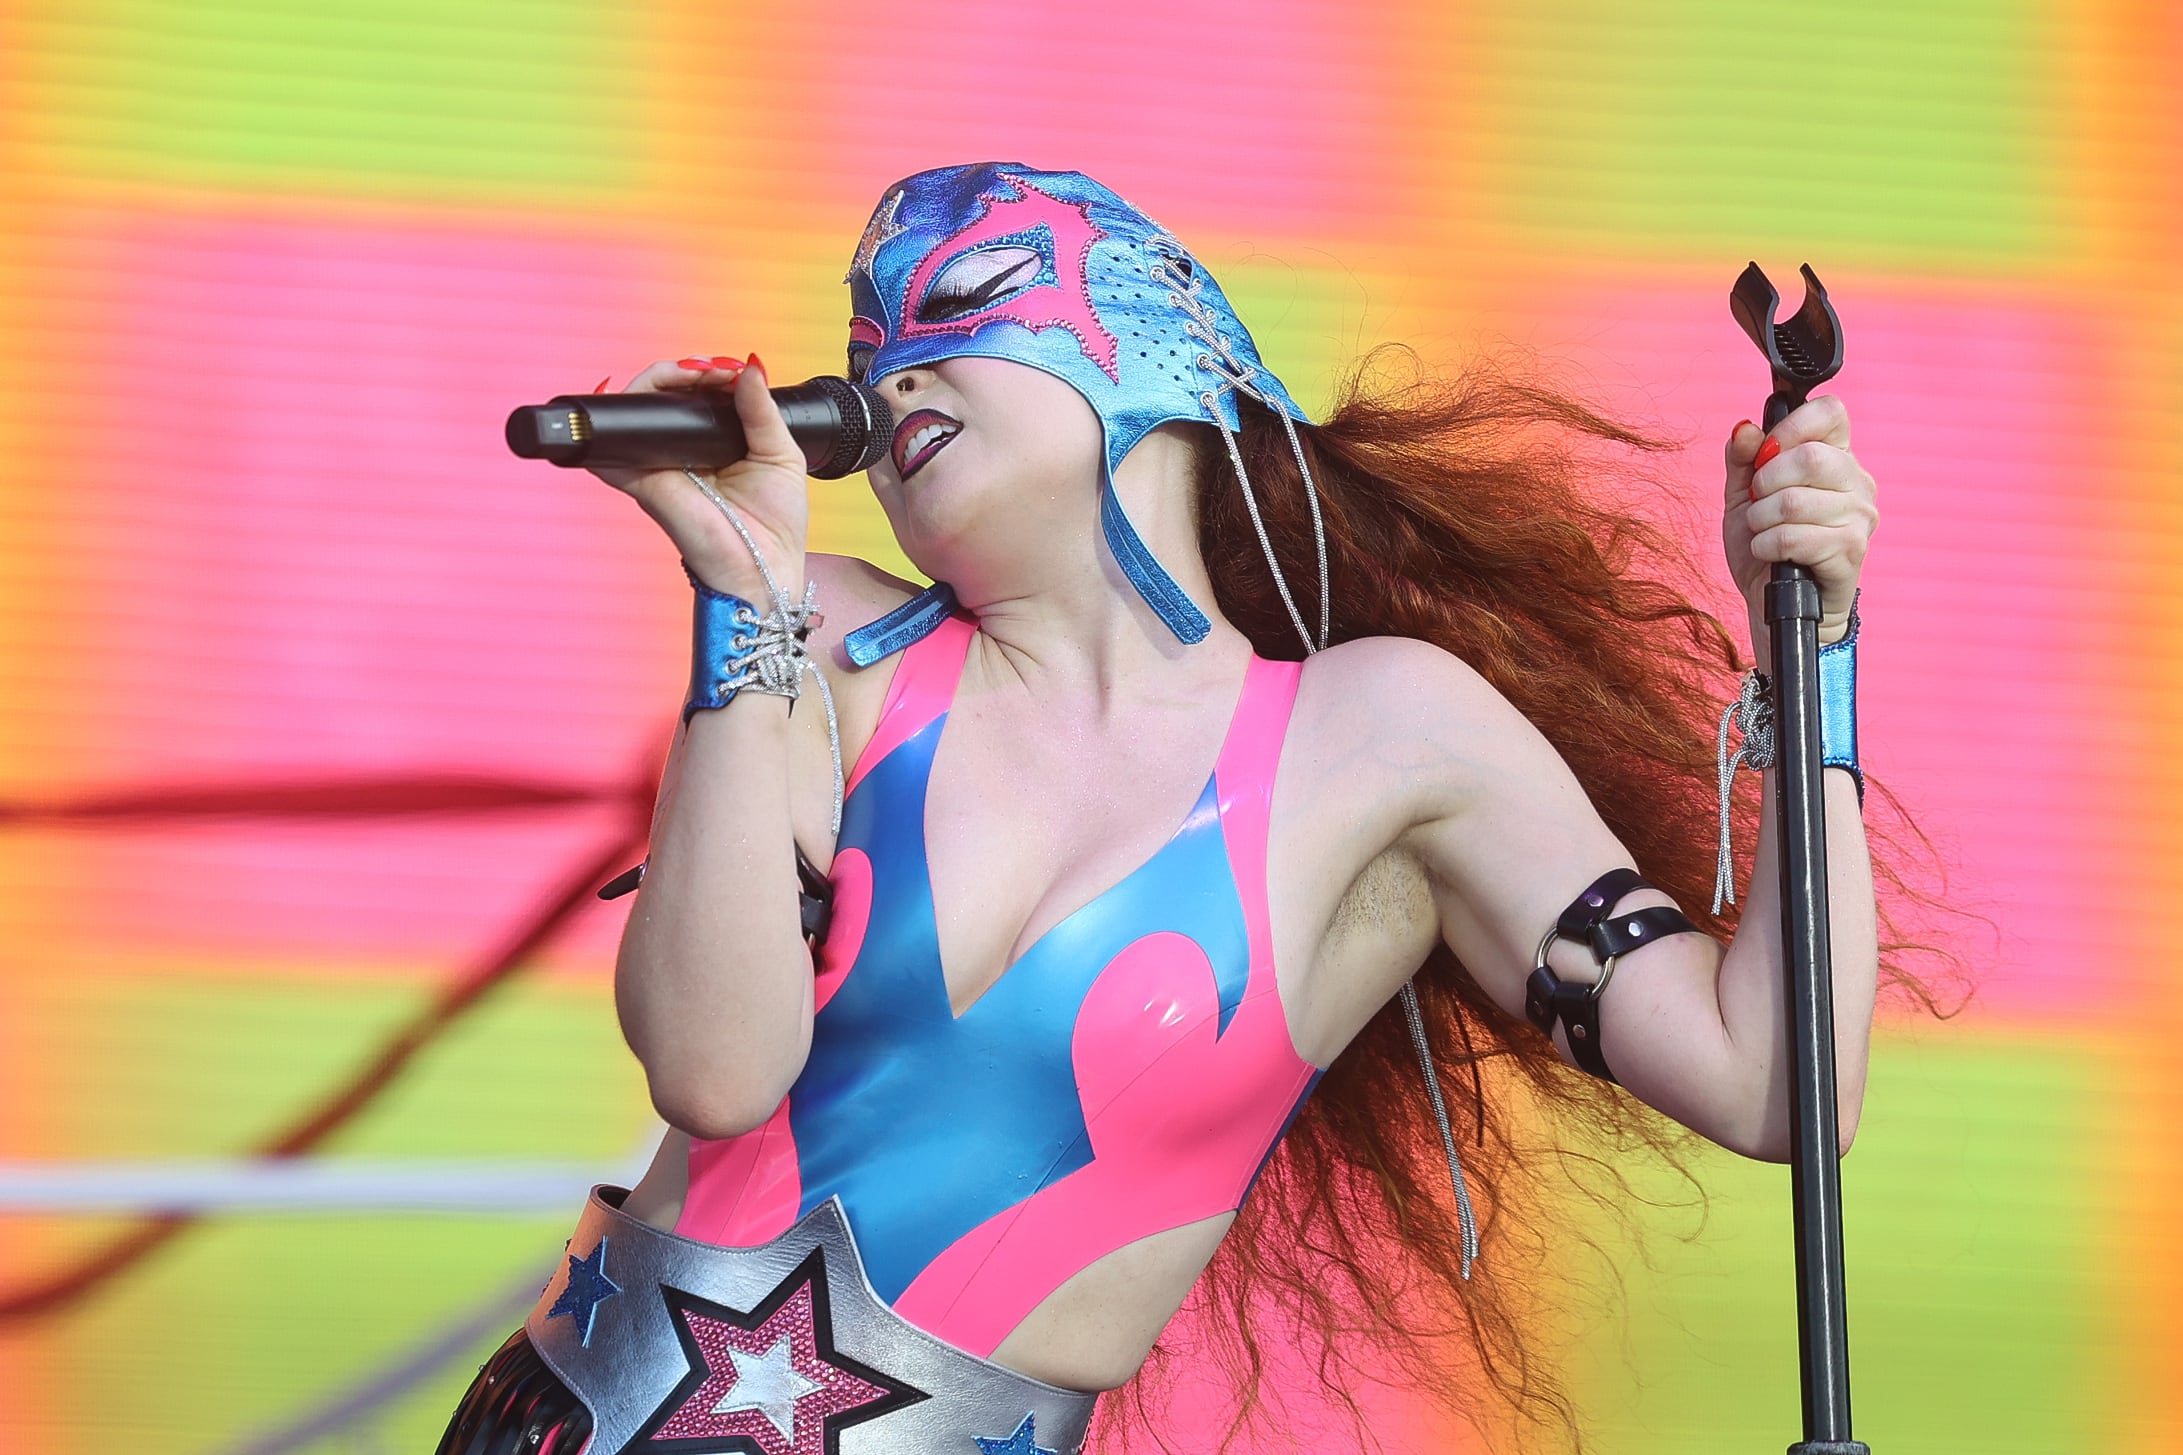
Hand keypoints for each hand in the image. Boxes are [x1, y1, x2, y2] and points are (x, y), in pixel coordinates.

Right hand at [590, 355, 810, 599]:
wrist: (765, 568)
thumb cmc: (775, 525)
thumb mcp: (780, 453)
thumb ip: (761, 409)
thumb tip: (750, 365)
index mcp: (711, 444)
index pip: (695, 395)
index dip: (707, 373)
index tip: (731, 371)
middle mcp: (680, 452)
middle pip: (662, 395)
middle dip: (683, 370)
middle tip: (713, 372)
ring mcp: (658, 465)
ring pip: (635, 408)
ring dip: (657, 379)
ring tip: (693, 375)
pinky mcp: (643, 482)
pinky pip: (610, 445)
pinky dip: (617, 415)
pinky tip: (650, 398)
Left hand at [1722, 395, 1876, 649]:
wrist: (1772, 601)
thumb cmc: (1764, 545)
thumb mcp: (1743, 497)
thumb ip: (1743, 459)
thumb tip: (1745, 429)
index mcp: (1835, 457)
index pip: (1830, 412)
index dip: (1790, 426)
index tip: (1764, 453)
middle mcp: (1856, 481)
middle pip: (1809, 456)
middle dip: (1765, 482)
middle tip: (1757, 504)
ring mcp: (1860, 515)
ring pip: (1795, 500)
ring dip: (1762, 520)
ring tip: (1762, 532)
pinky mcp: (1851, 549)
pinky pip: (1795, 536)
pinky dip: (1768, 545)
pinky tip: (1770, 553)